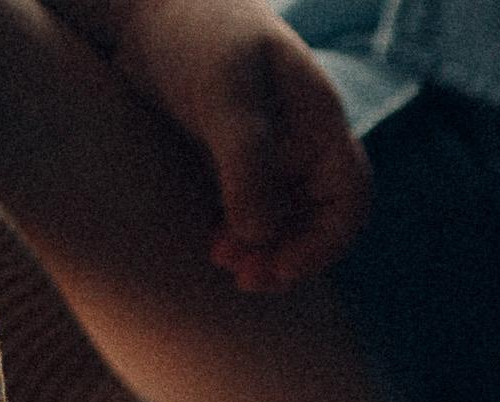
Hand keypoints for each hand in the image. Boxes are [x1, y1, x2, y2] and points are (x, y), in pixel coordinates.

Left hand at [65, 0, 369, 286]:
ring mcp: (269, 158)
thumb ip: (245, 162)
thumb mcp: (224, 91)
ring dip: (259, 255)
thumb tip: (258, 236)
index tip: (279, 267)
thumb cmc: (196, 34)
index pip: (349, 200)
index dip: (323, 245)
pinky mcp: (232, 166)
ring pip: (282, 226)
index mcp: (319, 124)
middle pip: (317, 224)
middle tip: (242, 277)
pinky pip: (248, 217)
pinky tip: (211, 243)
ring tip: (221, 261)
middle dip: (285, 258)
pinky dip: (237, 239)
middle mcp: (301, 146)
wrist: (150, 9)